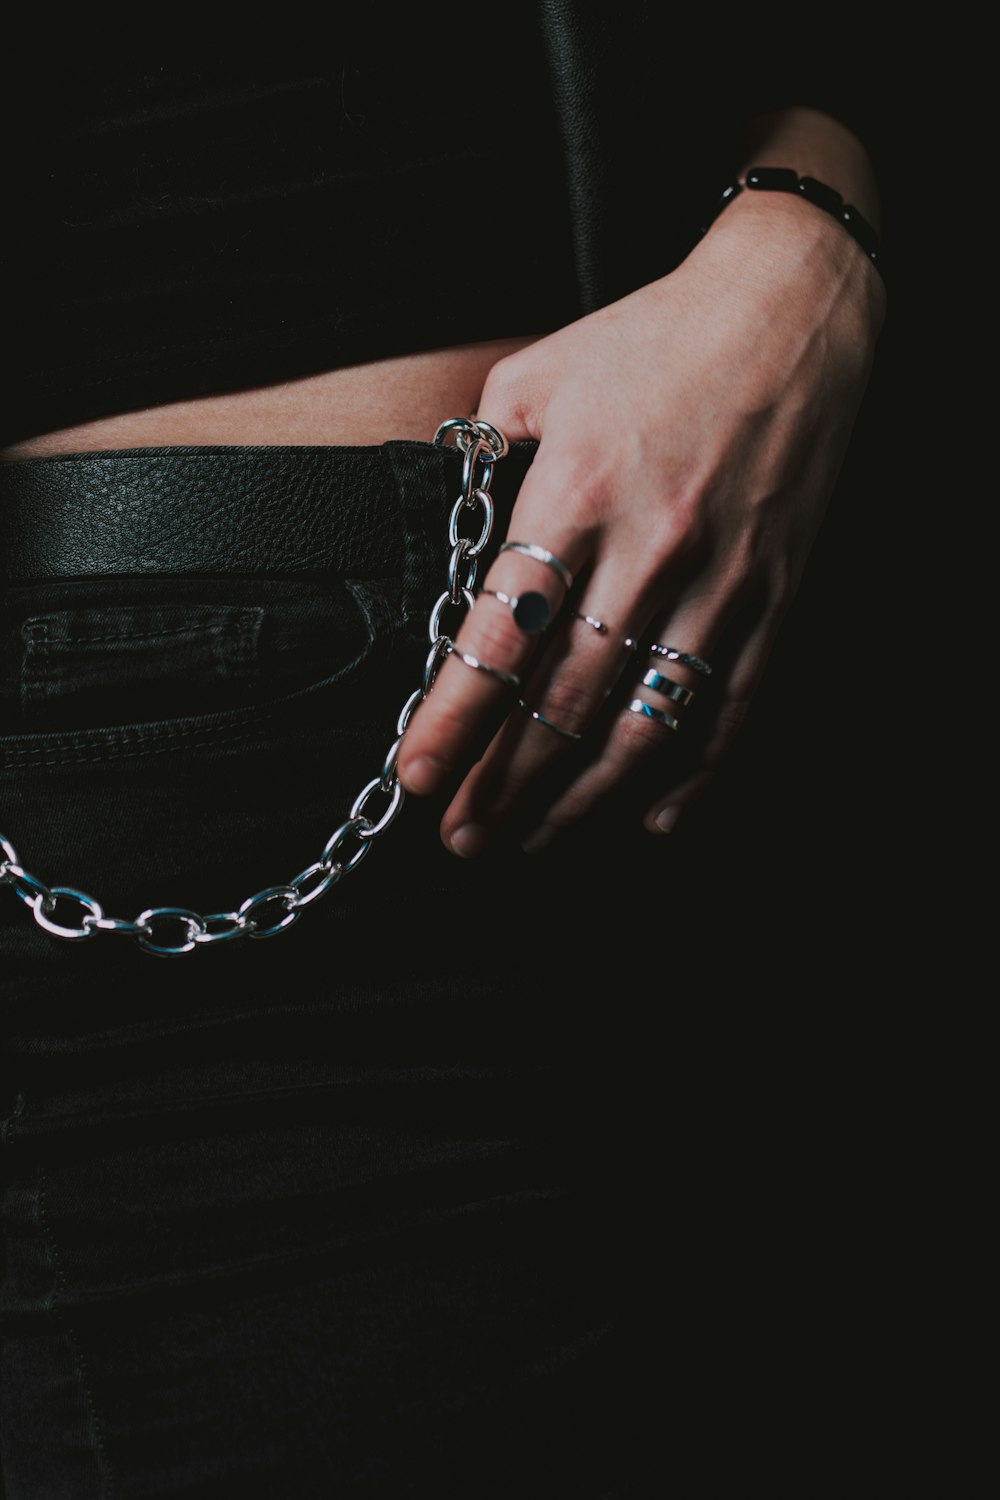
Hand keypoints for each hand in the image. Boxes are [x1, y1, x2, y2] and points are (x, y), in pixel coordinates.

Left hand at [397, 192, 885, 854]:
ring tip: (533, 842)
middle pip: (565, 703)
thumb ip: (483, 458)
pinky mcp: (776, 596)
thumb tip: (453, 533)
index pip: (501, 637)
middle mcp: (649, 550)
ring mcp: (721, 581)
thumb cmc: (654, 339)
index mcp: (576, 494)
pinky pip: (735, 707)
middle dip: (503, 783)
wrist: (791, 310)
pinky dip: (697, 774)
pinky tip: (653, 818)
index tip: (416, 777)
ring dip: (583, 799)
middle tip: (462, 838)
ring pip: (646, 724)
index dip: (453, 720)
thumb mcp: (538, 374)